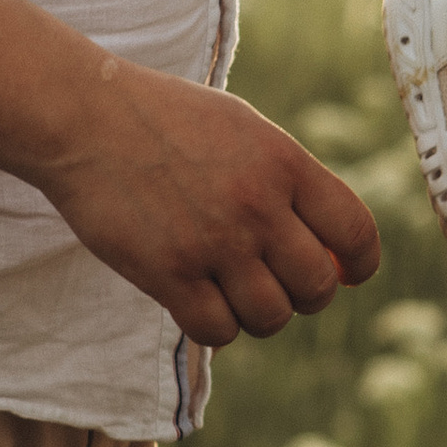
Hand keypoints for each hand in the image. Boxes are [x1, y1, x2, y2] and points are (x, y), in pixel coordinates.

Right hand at [40, 66, 381, 349]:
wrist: (85, 116)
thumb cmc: (166, 119)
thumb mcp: (244, 128)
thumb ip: (288, 178)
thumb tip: (330, 242)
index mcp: (285, 163)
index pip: (356, 233)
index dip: (361, 263)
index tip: (348, 274)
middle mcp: (258, 206)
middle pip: (316, 286)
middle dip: (305, 295)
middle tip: (279, 284)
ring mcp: (214, 243)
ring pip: (270, 317)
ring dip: (259, 315)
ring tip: (236, 294)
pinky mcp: (167, 273)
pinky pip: (217, 330)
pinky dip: (216, 327)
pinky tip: (200, 303)